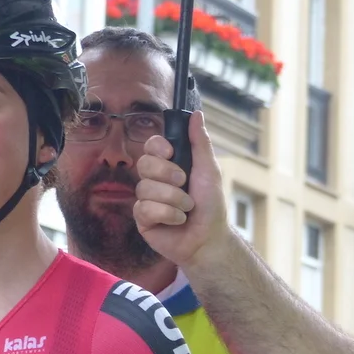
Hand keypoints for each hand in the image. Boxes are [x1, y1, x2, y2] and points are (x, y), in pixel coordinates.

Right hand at [133, 110, 230, 266]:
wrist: (208, 239)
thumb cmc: (211, 206)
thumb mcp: (209, 170)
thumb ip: (200, 142)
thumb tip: (196, 114)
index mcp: (169, 165)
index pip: (151, 146)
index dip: (157, 147)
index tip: (172, 153)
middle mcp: (155, 180)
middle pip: (144, 163)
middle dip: (168, 174)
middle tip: (184, 183)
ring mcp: (146, 199)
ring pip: (146, 188)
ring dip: (173, 199)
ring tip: (186, 209)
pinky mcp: (142, 219)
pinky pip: (145, 208)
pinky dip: (167, 214)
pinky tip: (178, 221)